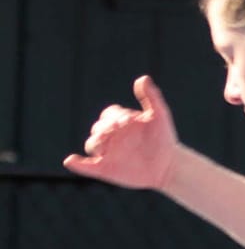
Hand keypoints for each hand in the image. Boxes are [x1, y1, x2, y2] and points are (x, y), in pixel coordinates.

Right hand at [63, 76, 180, 190]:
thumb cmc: (164, 139)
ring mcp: (107, 152)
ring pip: (92, 145)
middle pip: (98, 128)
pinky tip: (71, 161)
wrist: (170, 165)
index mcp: (119, 121)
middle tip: (117, 131)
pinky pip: (86, 167)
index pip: (109, 114)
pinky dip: (77, 164)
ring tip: (106, 144)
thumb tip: (142, 78)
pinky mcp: (106, 169)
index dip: (115, 116)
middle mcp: (111, 136)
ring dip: (96, 143)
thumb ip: (151, 97)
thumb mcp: (160, 116)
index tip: (129, 121)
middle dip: (105, 128)